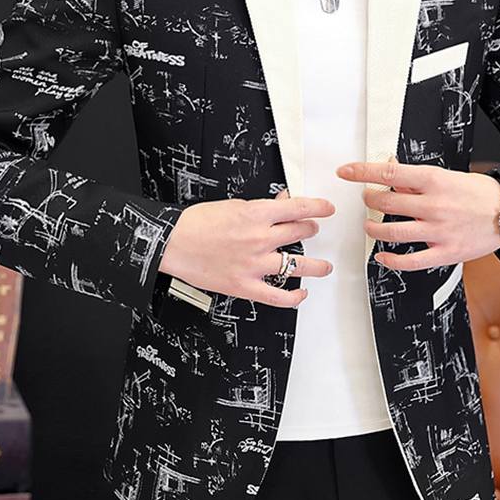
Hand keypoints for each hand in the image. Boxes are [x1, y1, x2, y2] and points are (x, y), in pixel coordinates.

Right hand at [158, 190, 335, 306]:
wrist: (172, 243)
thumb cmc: (196, 223)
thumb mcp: (233, 205)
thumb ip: (262, 207)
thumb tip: (282, 202)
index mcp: (256, 214)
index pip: (299, 208)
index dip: (318, 207)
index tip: (327, 209)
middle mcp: (260, 238)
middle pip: (301, 232)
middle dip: (311, 229)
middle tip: (311, 230)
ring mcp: (255, 264)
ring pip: (298, 265)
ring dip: (316, 266)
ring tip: (323, 267)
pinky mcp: (245, 286)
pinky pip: (278, 296)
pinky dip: (293, 297)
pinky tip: (300, 293)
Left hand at [336, 160, 499, 270]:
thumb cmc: (477, 193)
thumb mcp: (447, 176)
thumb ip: (416, 180)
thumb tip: (387, 172)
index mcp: (434, 180)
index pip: (388, 173)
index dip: (361, 172)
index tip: (345, 171)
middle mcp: (434, 205)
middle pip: (386, 203)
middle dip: (368, 200)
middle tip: (366, 199)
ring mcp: (439, 230)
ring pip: (393, 232)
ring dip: (373, 228)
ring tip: (369, 225)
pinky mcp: (445, 252)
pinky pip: (411, 261)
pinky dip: (391, 260)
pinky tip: (381, 256)